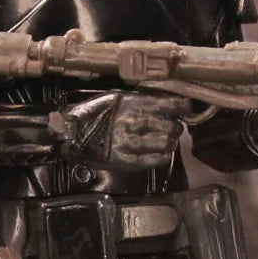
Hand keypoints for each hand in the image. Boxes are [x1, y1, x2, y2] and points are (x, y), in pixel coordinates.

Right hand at [58, 91, 185, 169]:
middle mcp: (134, 122)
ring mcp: (131, 143)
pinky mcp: (128, 160)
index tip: (186, 109)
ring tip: (167, 140)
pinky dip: (163, 156)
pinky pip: (156, 160)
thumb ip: (141, 100)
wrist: (72, 134)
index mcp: (133, 103)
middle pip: (171, 125)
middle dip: (175, 127)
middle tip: (173, 127)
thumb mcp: (117, 98)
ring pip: (166, 143)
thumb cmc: (93, 113)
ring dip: (171, 141)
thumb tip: (167, 104)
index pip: (170, 105)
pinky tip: (162, 152)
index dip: (183, 108)